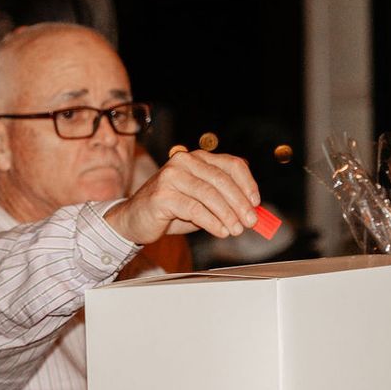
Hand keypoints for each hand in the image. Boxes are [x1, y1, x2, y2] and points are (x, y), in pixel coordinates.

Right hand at [102, 149, 260, 244]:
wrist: (134, 220)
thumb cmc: (170, 210)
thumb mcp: (201, 202)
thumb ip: (223, 201)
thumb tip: (251, 211)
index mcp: (196, 158)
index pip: (231, 164)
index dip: (247, 184)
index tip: (256, 203)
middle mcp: (183, 162)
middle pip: (221, 180)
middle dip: (240, 203)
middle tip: (251, 221)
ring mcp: (170, 177)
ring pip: (209, 195)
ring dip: (228, 215)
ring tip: (237, 230)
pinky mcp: (162, 195)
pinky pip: (194, 209)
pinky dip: (212, 222)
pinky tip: (220, 231)